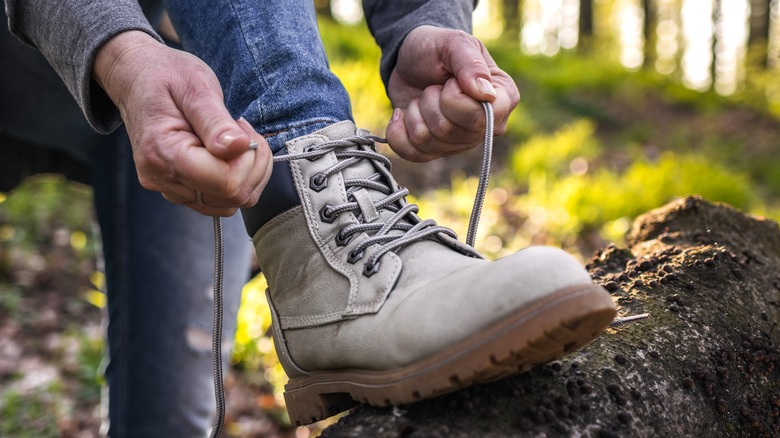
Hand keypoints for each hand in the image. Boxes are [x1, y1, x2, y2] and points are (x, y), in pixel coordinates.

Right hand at [93, 31, 271, 215]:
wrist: (136, 78)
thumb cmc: (165, 75)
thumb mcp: (195, 86)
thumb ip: (216, 121)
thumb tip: (239, 147)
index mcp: (163, 152)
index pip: (226, 182)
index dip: (248, 158)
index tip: (240, 127)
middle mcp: (162, 178)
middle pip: (232, 197)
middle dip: (253, 164)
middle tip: (241, 129)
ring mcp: (169, 188)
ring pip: (230, 204)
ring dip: (248, 174)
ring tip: (235, 139)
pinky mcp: (180, 190)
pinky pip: (220, 201)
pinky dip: (237, 181)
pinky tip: (230, 154)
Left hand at [385, 25, 519, 161]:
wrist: (408, 60)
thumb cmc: (437, 48)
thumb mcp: (453, 43)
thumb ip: (470, 63)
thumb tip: (485, 94)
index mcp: (503, 98)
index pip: (480, 118)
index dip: (454, 100)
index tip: (450, 81)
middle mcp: (487, 125)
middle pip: (450, 131)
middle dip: (430, 103)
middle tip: (434, 87)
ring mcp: (461, 141)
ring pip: (428, 142)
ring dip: (415, 113)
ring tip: (422, 96)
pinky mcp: (436, 150)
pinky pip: (412, 154)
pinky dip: (398, 132)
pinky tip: (402, 114)